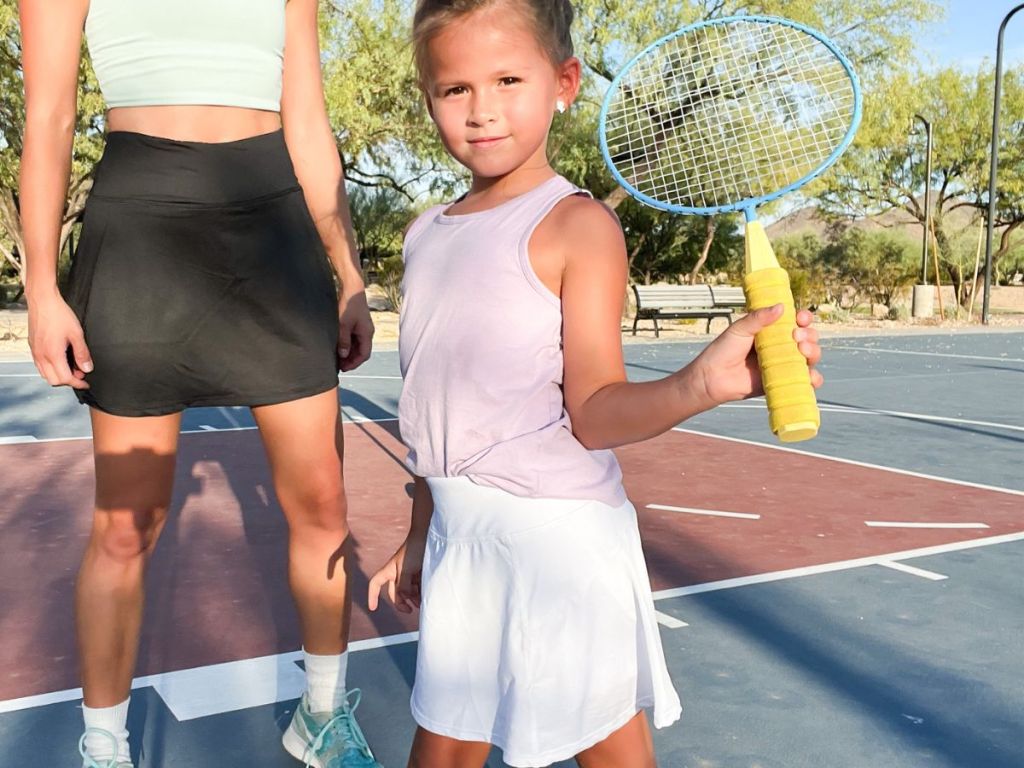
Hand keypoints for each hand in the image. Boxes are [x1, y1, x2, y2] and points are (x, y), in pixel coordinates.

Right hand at [28, 292, 91, 389]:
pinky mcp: (33, 347)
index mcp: (52, 355)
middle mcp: (41, 356)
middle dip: (68, 380)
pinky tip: (60, 359)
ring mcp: (35, 352)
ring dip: (58, 374)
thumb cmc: (59, 314)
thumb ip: (82, 353)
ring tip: (72, 366)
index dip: (77, 383)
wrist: (43, 301)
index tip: (86, 383)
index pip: (65, 379)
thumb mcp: (77, 334)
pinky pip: (40, 365)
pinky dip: (51, 368)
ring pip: (45, 374)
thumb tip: (87, 368)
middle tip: (80, 374)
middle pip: (53, 380)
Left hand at [337, 285, 373, 371]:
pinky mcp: (359, 324)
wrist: (352, 289)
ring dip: (350, 353)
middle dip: (351, 360)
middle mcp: (368, 332)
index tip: (344, 368)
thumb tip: (343, 355)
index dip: (354, 363)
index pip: (364, 354)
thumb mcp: (343, 325)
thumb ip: (343, 341)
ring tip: (338, 358)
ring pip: (358, 346)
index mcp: (367, 334)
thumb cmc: (348, 305)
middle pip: (362, 351)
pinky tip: (340, 347)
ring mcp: (364, 328)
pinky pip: (356, 339)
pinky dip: (349, 345)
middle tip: (339, 366)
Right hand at [368, 533, 425, 613]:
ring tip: (421, 603)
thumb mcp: (405, 570)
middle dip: (401, 602)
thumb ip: (403, 586)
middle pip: (394, 593)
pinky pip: (417, 587)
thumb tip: (404, 598)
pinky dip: (420, 592)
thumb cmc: (414, 550)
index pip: (375, 584)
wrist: (429, 537)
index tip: (373, 608)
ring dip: (413, 599)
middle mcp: (397, 573)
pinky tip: (426, 595)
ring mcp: (408, 574)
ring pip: (407, 592)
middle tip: (410, 610)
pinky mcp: (419, 573)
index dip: (372, 596)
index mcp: (389, 571)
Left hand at [693, 305, 822, 405]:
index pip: (796, 322)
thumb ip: (758, 318)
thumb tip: (781, 307)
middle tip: (797, 336)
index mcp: (772, 331)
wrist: (712, 378)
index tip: (801, 318)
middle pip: (808, 338)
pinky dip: (813, 379)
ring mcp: (783, 365)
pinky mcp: (782, 382)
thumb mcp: (739, 329)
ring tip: (802, 351)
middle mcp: (781, 347)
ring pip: (810, 358)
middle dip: (810, 335)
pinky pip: (804, 382)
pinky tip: (809, 376)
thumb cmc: (722, 351)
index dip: (804, 319)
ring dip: (813, 353)